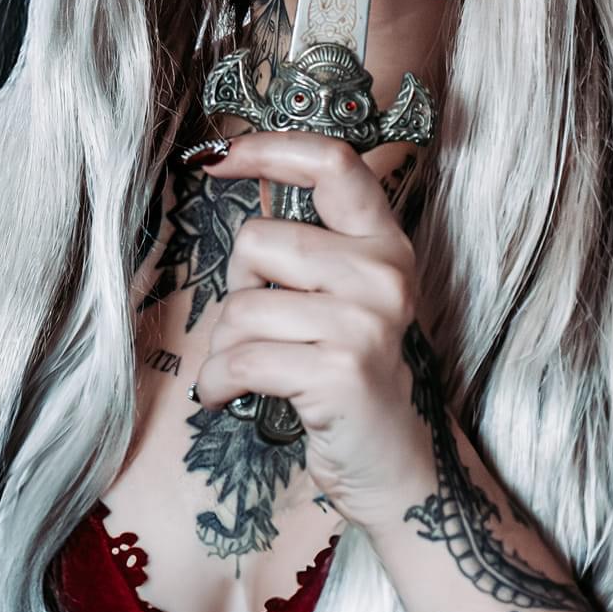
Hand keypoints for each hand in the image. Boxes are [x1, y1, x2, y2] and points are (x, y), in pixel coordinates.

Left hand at [192, 129, 435, 533]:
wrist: (395, 463)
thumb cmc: (351, 375)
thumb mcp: (347, 298)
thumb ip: (311, 246)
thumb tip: (240, 180)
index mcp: (384, 244)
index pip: (333, 164)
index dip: (268, 149)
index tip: (216, 156)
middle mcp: (384, 274)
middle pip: (259, 241)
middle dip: (239, 289)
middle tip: (263, 329)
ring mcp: (365, 322)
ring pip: (241, 307)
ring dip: (226, 348)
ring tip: (252, 370)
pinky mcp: (339, 371)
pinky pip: (239, 359)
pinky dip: (218, 383)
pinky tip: (233, 396)